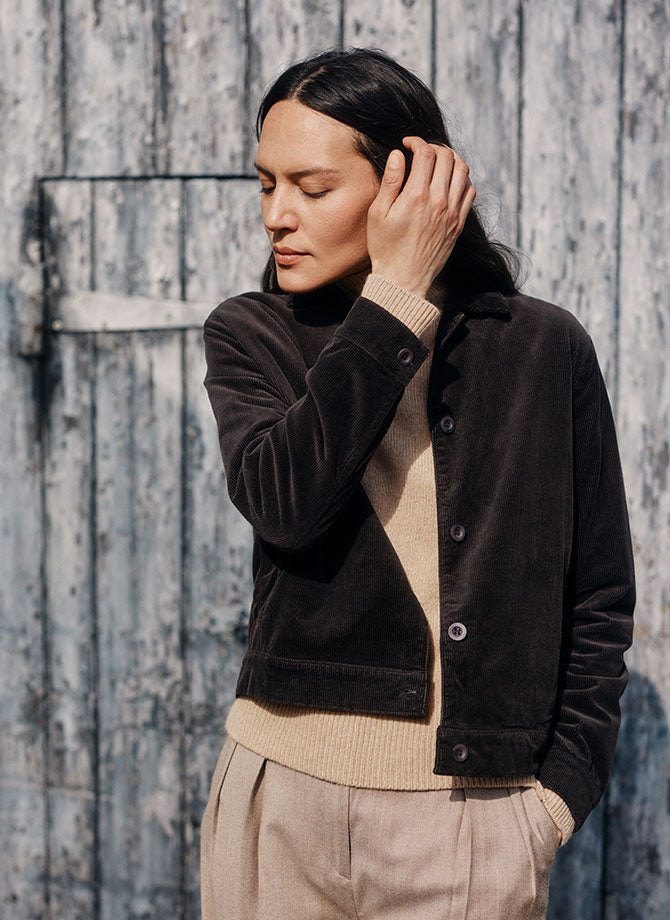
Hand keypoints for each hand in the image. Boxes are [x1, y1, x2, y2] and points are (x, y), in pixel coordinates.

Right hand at [366, 137, 475, 298]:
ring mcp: (452, 213)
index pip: (426, 153)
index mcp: (416, 196)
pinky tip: (449, 181)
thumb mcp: (378, 214)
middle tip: (421, 151)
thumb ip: (390, 181)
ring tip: (438, 161)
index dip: (416, 142)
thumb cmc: (385, 248)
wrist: (403, 280)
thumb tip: (398, 154)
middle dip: (433, 147)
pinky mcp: (459, 224)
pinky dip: (462, 179)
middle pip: (447, 156)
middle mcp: (439, 201)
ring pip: (463, 170)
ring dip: (451, 159)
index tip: (407, 144)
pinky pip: (470, 191)